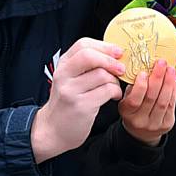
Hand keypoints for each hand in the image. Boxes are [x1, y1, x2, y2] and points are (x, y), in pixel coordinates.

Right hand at [31, 38, 123, 162]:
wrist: (53, 130)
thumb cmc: (67, 101)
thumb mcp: (71, 78)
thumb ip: (87, 65)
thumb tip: (114, 53)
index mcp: (63, 65)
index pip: (83, 45)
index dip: (104, 46)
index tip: (118, 52)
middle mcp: (64, 75)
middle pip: (89, 56)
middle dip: (110, 60)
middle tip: (122, 68)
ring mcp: (71, 91)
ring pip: (101, 75)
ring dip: (115, 80)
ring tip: (114, 86)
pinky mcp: (81, 106)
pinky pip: (106, 91)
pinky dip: (115, 91)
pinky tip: (114, 96)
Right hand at [119, 59, 175, 145]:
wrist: (141, 132)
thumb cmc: (133, 109)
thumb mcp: (126, 98)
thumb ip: (133, 86)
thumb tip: (144, 67)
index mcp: (127, 113)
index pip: (134, 100)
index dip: (140, 86)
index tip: (144, 72)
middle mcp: (140, 121)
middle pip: (151, 98)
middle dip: (157, 78)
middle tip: (161, 63)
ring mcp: (155, 124)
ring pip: (164, 101)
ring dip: (168, 82)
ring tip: (169, 69)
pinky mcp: (167, 124)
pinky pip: (171, 104)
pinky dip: (173, 89)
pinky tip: (173, 79)